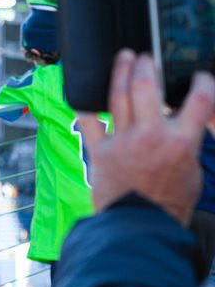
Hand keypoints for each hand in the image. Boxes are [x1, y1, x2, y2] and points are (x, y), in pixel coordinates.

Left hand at [78, 50, 214, 225]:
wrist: (140, 228)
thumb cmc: (169, 204)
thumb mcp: (192, 172)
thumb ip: (188, 142)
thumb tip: (187, 123)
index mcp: (180, 142)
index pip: (199, 100)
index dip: (203, 82)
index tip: (200, 77)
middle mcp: (150, 136)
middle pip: (147, 86)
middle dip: (147, 65)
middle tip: (147, 58)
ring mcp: (122, 141)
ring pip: (117, 95)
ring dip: (120, 71)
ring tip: (124, 58)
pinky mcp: (99, 151)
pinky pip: (88, 120)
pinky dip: (85, 103)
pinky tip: (84, 90)